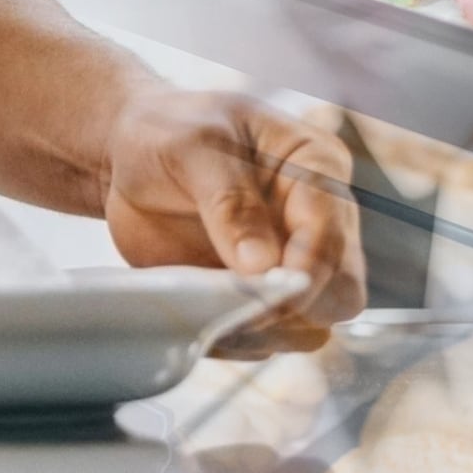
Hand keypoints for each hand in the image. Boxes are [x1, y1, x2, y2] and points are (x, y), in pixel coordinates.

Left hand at [102, 89, 365, 355]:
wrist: (130, 154)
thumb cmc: (168, 132)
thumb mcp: (193, 147)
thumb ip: (229, 201)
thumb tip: (261, 264)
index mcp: (315, 166)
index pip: (333, 231)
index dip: (304, 268)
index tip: (259, 286)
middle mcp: (317, 219)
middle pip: (343, 290)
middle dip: (295, 309)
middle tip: (236, 304)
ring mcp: (290, 262)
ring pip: (312, 325)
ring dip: (265, 332)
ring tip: (209, 307)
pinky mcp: (260, 294)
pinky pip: (269, 338)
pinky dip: (240, 340)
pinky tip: (201, 317)